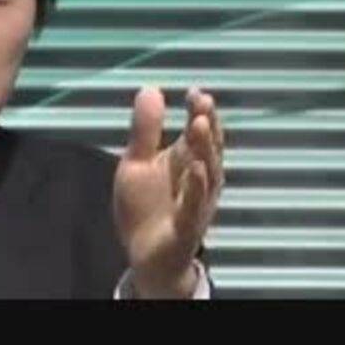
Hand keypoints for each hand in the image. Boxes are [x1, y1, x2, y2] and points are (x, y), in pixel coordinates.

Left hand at [112, 86, 223, 297]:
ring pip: (206, 176)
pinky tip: (195, 168)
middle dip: (206, 126)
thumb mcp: (137, 162)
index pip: (198, 133)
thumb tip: (150, 89)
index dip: (199, 112)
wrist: (144, 255)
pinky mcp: (185, 229)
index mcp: (186, 162)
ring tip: (199, 125)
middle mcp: (198, 181)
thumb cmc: (145, 208)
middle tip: (202, 103)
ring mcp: (195, 205)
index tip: (196, 92)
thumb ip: (145, 130)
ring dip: (204, 150)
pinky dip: (195, 188)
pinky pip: (193, 208)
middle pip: (207, 150)